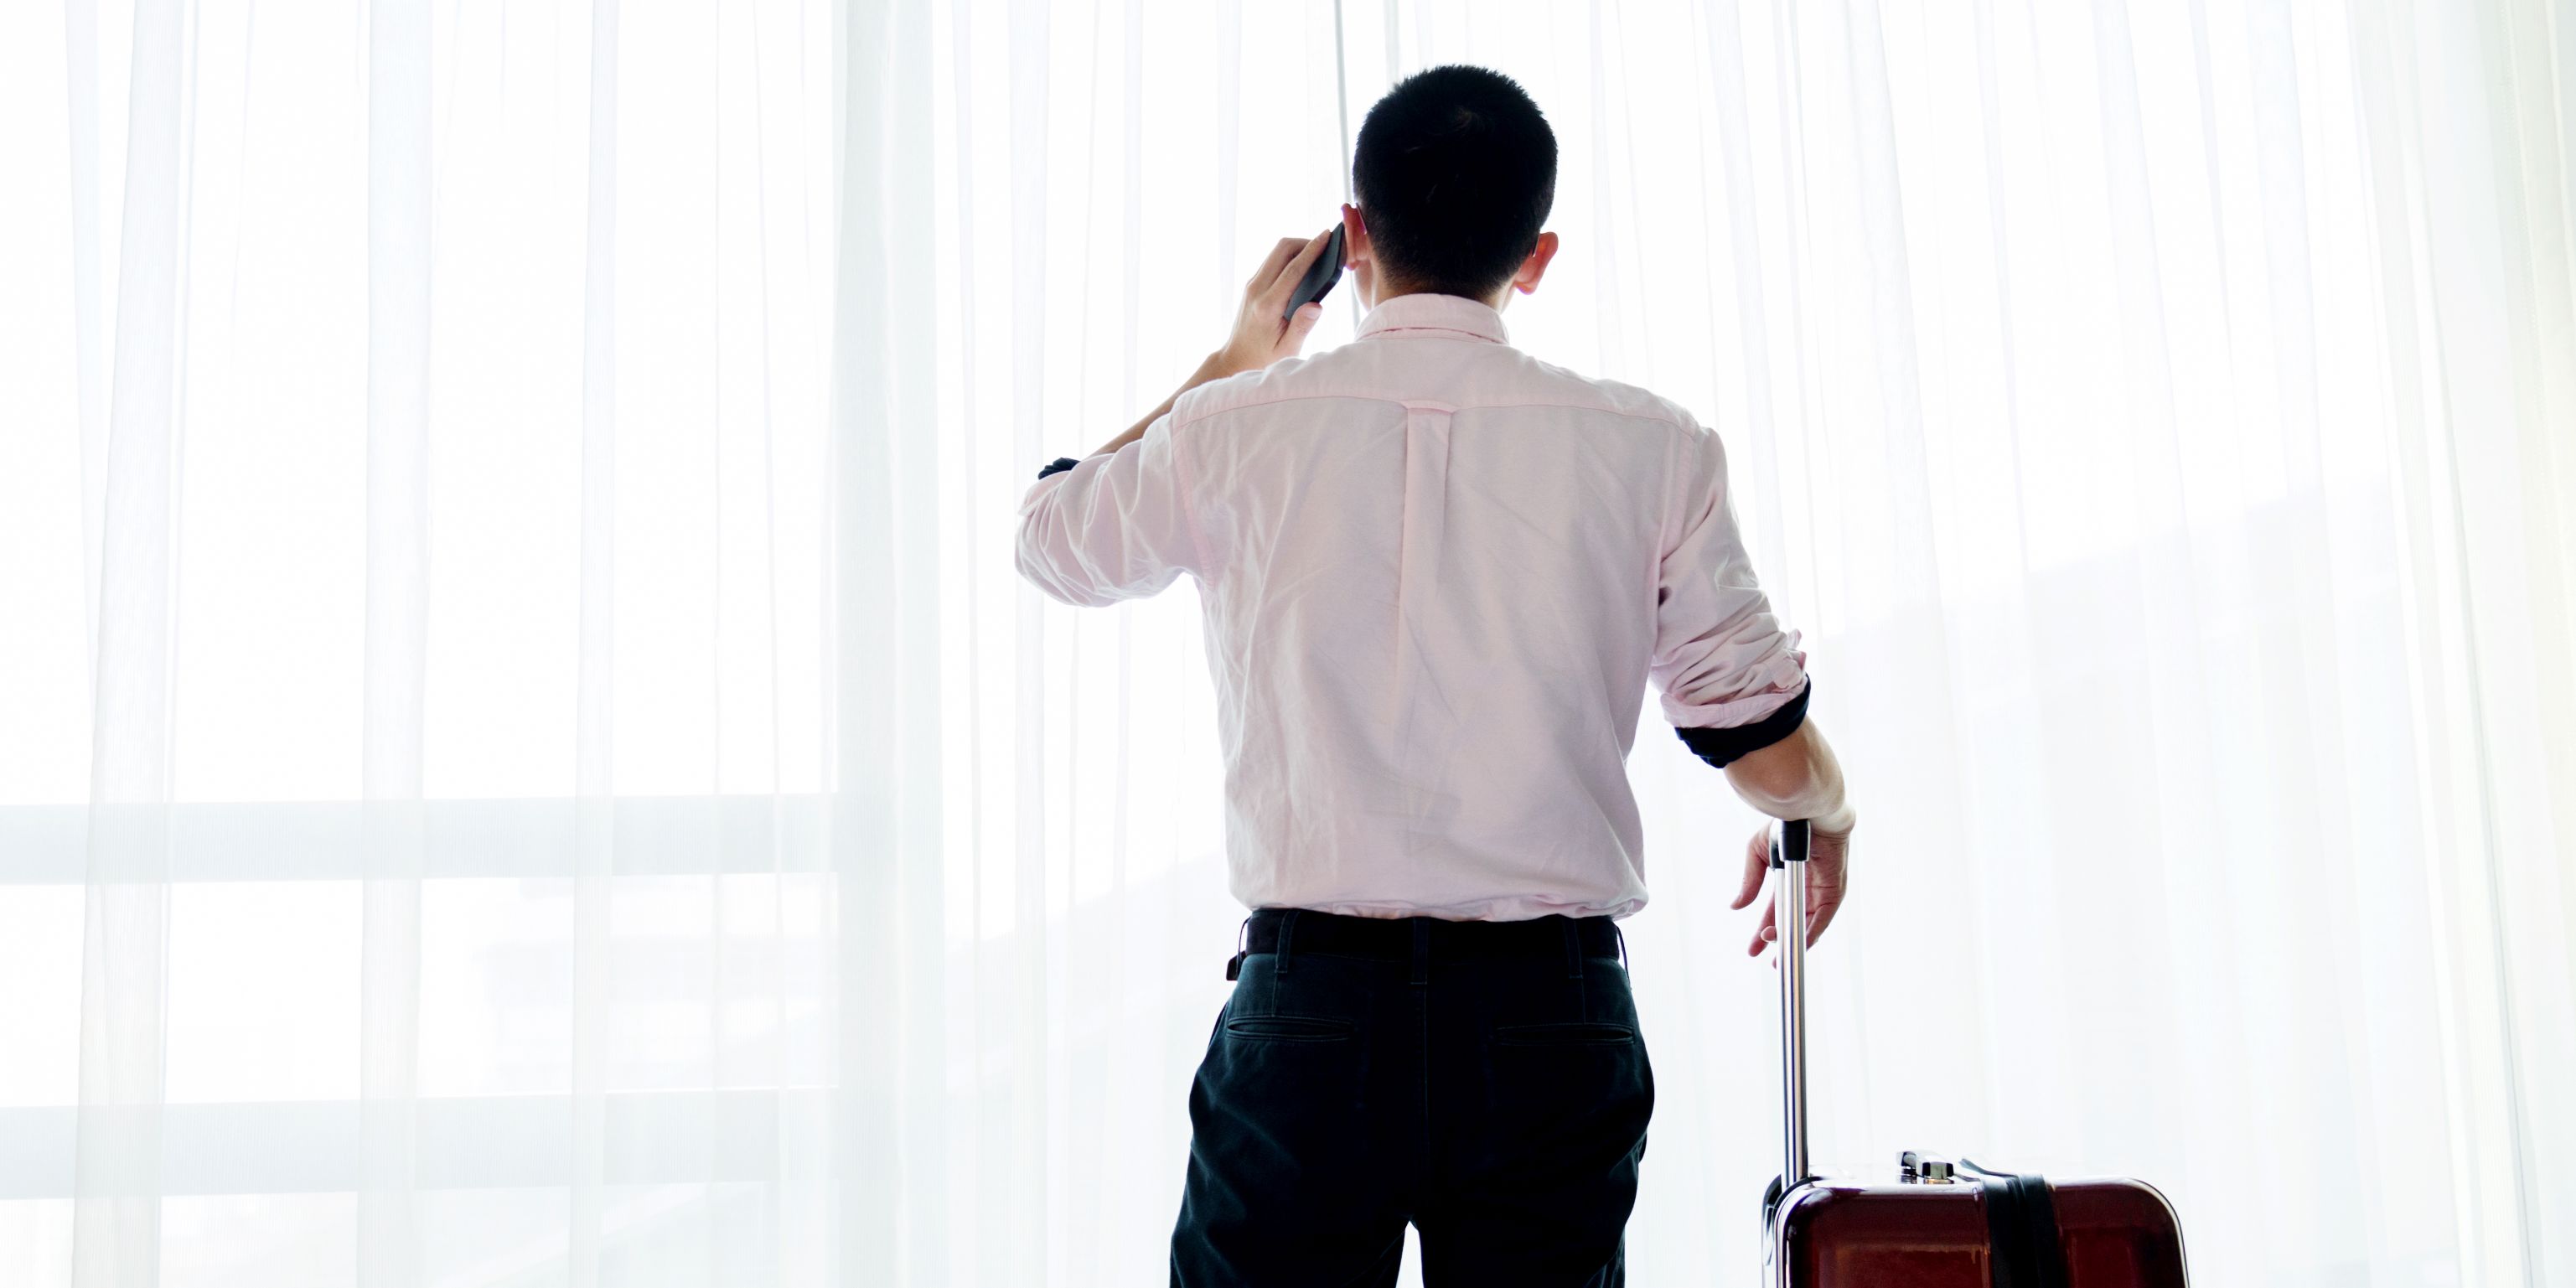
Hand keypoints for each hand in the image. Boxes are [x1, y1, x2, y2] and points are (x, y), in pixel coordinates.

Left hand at [1210, 227, 1334, 376]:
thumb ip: (1302, 327)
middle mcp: (1256, 289)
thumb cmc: (1264, 357)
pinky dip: (1290, 257)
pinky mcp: (1252, 284)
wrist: (1236, 358)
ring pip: (1276, 252)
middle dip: (1305, 242)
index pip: (1293, 269)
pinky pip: (1273, 261)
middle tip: (1327, 245)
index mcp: (1268, 305)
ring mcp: (1252, 284)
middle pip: (1281, 249)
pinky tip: (1304, 266)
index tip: (1327, 236)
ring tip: (1319, 254)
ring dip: (1298, 247)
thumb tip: (1317, 305)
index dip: (1312, 250)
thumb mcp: (1287, 349)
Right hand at [1730, 818, 1850, 956]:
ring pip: (1808, 925)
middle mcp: (1806, 890)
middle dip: (1780, 943)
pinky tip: (1798, 944)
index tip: (1753, 949)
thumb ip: (1750, 881)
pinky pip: (1822, 918)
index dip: (1764, 931)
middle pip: (1792, 924)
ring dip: (1794, 943)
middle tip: (1770, 962)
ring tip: (1780, 959)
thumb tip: (1736, 906)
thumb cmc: (1787, 827)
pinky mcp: (1833, 892)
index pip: (1775, 913)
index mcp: (1788, 881)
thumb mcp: (1759, 855)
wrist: (1810, 813)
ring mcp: (1820, 892)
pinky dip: (1811, 932)